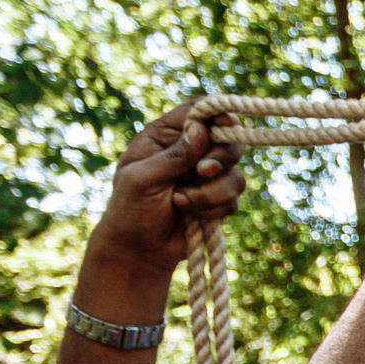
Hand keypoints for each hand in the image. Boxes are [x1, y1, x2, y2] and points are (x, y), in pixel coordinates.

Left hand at [90, 104, 251, 276]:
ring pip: (234, 173)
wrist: (138, 252)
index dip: (217, 114)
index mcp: (165, 136)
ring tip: (182, 203)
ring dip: (212, 192)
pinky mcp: (216, 201)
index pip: (198, 112)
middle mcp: (190, 152)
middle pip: (228, 138)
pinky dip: (214, 209)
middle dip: (221, 157)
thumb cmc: (129, 211)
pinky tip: (190, 216)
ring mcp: (205, 177)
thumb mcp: (142, 179)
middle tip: (203, 172)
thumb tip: (201, 129)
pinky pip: (233, 199)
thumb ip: (173, 156)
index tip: (227, 125)